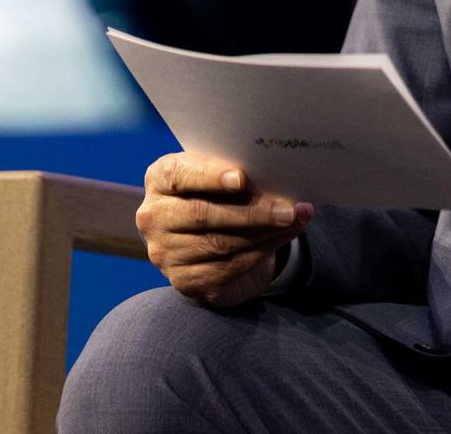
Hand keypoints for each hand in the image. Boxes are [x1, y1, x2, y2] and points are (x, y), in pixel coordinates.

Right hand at [136, 153, 312, 308]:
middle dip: (253, 211)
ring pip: (221, 243)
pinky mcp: (185, 281)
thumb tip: (276, 172)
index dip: (210, 176)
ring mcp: (165, 253)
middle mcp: (154, 218)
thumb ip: (235, 169)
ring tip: (296, 219)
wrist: (207, 237)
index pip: (179, 175)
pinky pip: (229, 266)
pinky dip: (263, 250)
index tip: (242, 178)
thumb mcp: (219, 173)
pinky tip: (285, 236)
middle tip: (289, 208)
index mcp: (159, 180)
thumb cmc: (217, 193)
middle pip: (203, 214)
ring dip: (266, 232)